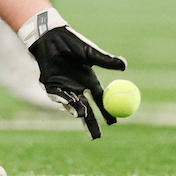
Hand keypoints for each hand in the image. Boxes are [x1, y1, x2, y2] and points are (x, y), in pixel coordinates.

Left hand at [21, 8, 126, 138]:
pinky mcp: (51, 87)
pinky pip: (59, 97)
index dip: (107, 112)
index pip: (101, 101)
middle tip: (97, 138)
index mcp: (90, 80)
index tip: (114, 123)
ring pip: (73, 106)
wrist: (51, 37)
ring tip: (82, 112)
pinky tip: (68, 97)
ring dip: (77, 110)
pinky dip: (64, 99)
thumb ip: (105, 61)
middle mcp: (78, 87)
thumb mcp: (90, 53)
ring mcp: (65, 88)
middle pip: (87, 111)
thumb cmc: (72, 43)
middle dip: (92, 125)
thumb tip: (124, 65)